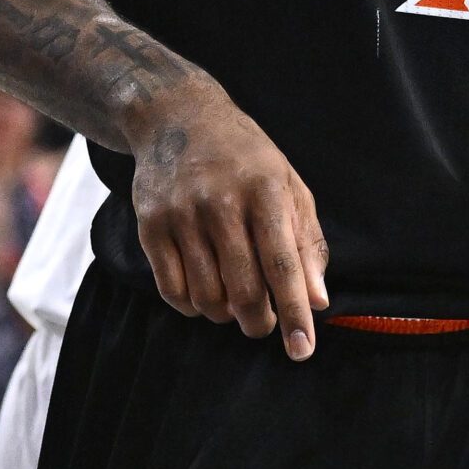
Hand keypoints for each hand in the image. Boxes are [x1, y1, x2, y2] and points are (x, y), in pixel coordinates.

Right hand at [127, 77, 326, 356]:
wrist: (179, 118)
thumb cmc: (246, 158)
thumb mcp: (289, 185)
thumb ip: (307, 242)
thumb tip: (318, 300)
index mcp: (266, 190)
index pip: (284, 265)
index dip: (295, 312)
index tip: (303, 350)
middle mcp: (222, 202)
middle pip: (244, 289)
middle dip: (259, 322)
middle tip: (264, 325)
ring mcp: (182, 214)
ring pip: (207, 296)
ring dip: (225, 314)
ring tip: (235, 302)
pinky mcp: (150, 225)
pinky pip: (172, 289)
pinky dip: (192, 306)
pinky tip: (204, 294)